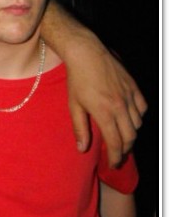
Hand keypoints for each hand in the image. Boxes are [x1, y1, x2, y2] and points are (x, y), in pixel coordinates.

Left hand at [66, 43, 146, 167]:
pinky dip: (138, 117)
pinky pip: (142, 107)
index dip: (116, 157)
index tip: (113, 164)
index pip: (116, 143)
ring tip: (123, 139)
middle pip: (130, 137)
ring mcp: (129, 95)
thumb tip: (82, 149)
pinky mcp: (133, 86)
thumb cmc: (77, 80)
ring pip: (137, 123)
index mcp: (104, 113)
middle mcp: (120, 106)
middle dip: (125, 150)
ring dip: (131, 134)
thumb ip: (80, 129)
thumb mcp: (74, 106)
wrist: (86, 53)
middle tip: (118, 156)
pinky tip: (130, 119)